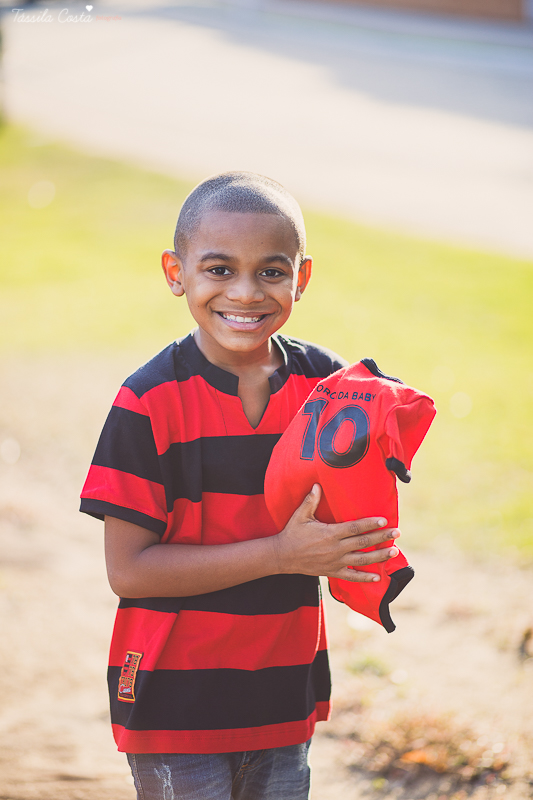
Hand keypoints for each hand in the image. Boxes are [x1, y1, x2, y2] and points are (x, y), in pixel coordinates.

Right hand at [274, 484, 399, 581]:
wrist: (282, 556)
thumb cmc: (292, 533)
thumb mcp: (300, 516)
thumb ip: (310, 501)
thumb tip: (317, 485)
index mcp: (330, 533)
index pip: (354, 527)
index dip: (370, 523)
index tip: (384, 520)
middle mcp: (335, 548)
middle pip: (363, 542)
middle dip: (382, 538)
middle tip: (397, 533)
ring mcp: (335, 562)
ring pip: (362, 560)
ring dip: (379, 556)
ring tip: (394, 552)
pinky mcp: (332, 572)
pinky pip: (352, 577)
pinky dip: (365, 578)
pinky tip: (378, 577)